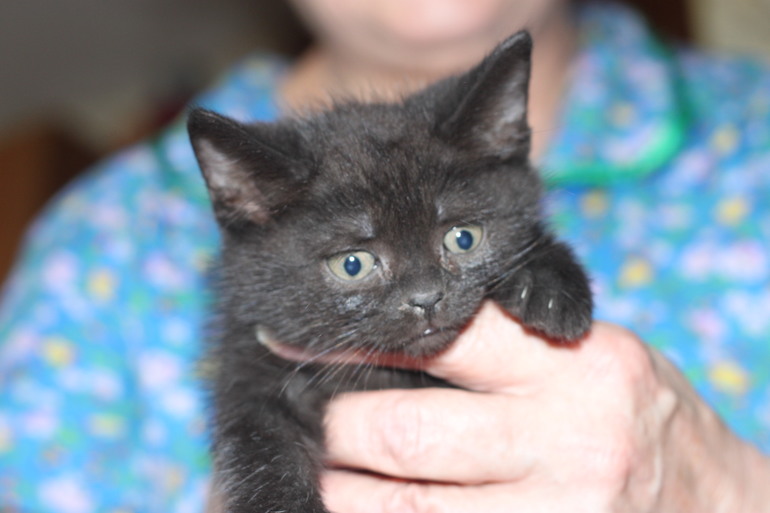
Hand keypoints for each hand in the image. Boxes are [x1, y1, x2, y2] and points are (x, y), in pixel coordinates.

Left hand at [319, 302, 769, 512]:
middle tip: (317, 420)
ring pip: (403, 509)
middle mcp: (567, 440)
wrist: (710, 501)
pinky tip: (369, 506)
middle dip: (338, 429)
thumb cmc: (629, 412)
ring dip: (347, 492)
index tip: (296, 343)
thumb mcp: (583, 353)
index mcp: (573, 364)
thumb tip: (381, 346)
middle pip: (403, 435)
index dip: (354, 342)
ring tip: (332, 472)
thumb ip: (499, 344)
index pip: (441, 337)